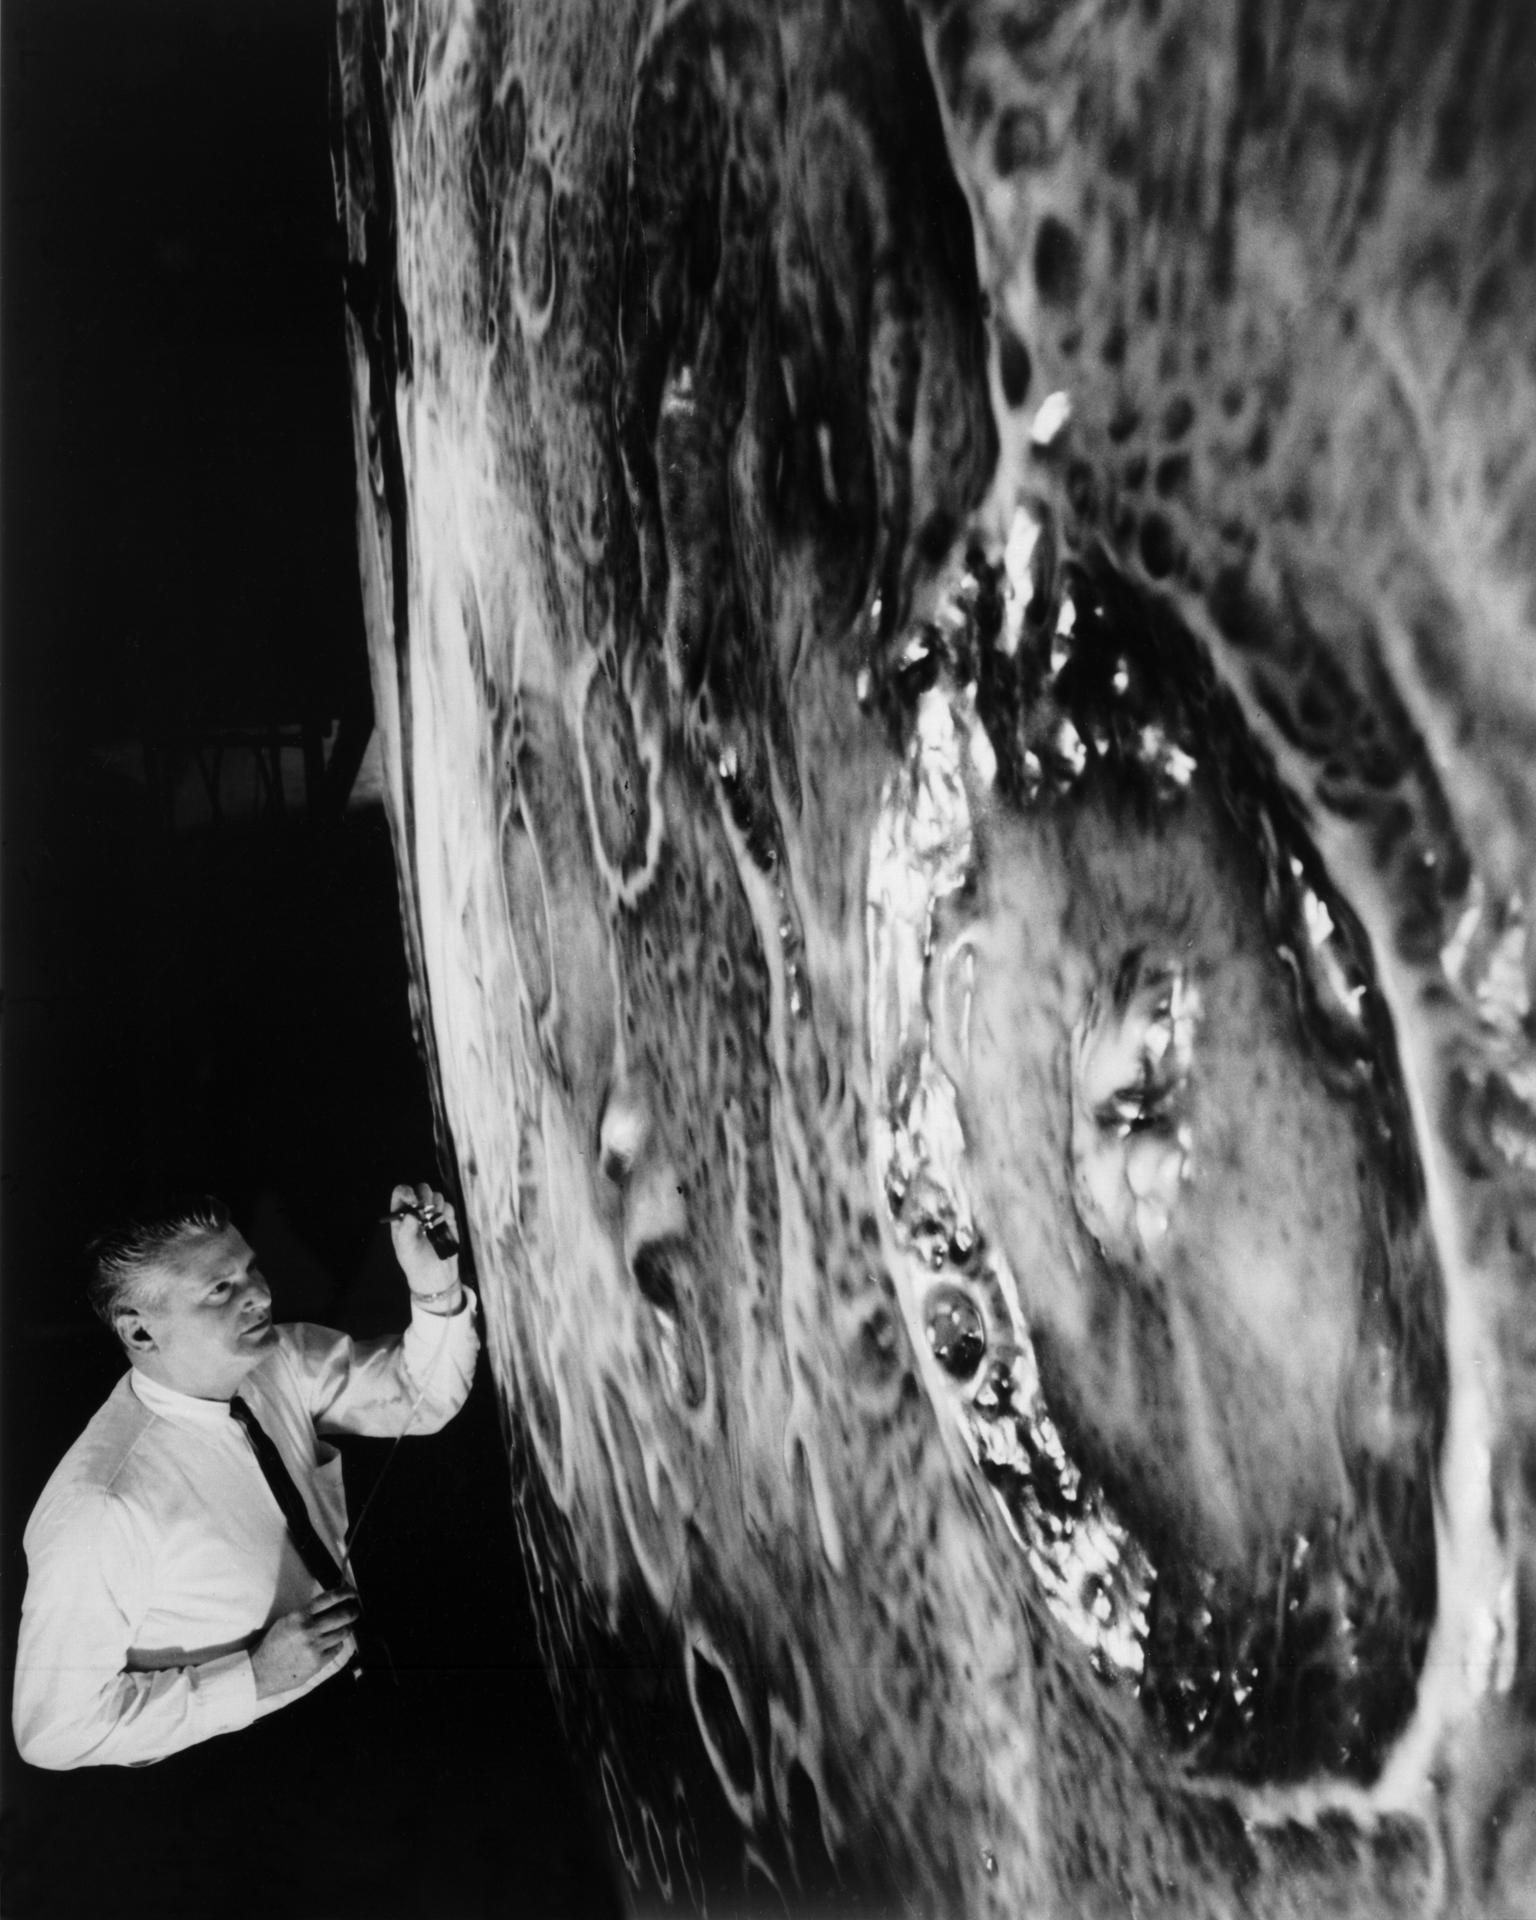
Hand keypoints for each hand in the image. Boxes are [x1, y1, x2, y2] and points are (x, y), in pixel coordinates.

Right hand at [250, 1588, 359, 1699]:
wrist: (260, 1670)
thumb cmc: (273, 1644)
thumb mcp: (286, 1621)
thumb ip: (306, 1614)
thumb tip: (329, 1605)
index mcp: (299, 1616)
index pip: (329, 1598)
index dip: (345, 1593)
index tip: (353, 1592)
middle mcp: (309, 1629)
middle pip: (342, 1616)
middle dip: (353, 1612)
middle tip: (355, 1611)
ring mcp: (314, 1647)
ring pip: (342, 1633)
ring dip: (346, 1629)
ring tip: (344, 1628)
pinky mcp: (318, 1662)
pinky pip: (336, 1649)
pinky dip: (337, 1645)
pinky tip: (332, 1644)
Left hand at [389, 1182, 461, 1298]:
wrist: (435, 1276)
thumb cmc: (415, 1263)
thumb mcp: (406, 1249)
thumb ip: (406, 1231)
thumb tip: (410, 1214)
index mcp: (401, 1216)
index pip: (401, 1193)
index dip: (407, 1192)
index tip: (413, 1201)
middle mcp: (417, 1212)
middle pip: (421, 1190)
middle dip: (425, 1196)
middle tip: (427, 1210)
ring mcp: (432, 1214)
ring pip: (436, 1196)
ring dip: (436, 1206)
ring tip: (433, 1223)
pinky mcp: (447, 1220)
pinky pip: (449, 1207)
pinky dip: (447, 1213)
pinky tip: (443, 1225)